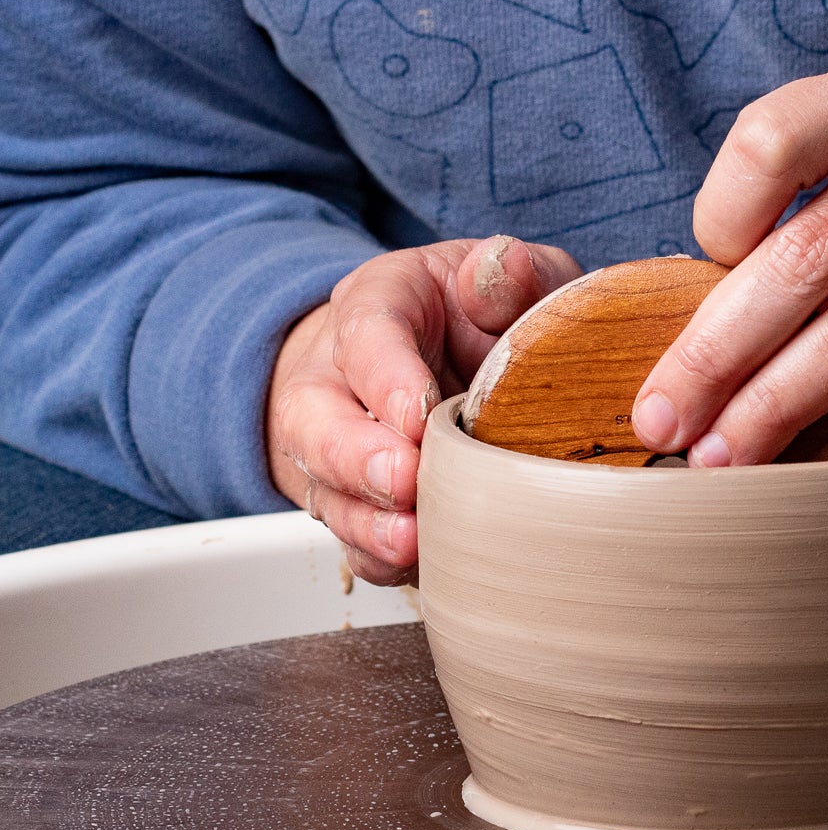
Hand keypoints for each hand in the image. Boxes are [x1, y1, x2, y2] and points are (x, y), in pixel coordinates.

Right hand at [266, 236, 581, 584]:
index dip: (387, 378)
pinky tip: (420, 562)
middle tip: (404, 482)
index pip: (366, 334)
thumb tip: (503, 266)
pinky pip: (353, 538)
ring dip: (367, 522)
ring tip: (411, 540)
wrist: (439, 358)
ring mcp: (337, 446)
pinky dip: (382, 556)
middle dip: (357, 459)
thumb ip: (507, 273)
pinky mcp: (354, 502)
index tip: (418, 412)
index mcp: (376, 307)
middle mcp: (338, 378)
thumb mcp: (502, 279)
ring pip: (328, 489)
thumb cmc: (475, 316)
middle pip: (319, 422)